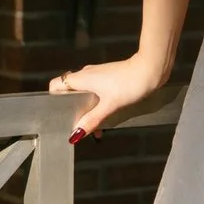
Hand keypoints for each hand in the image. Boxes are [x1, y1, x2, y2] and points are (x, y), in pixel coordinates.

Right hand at [48, 48, 168, 140]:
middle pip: (70, 93)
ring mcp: (98, 76)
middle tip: (78, 127)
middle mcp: (86, 75)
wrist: (150, 70)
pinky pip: (96, 94)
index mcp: (82, 78)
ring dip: (87, 110)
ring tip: (95, 129)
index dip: (53, 98)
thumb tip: (75, 134)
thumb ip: (92, 120)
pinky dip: (96, 106)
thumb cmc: (129, 83)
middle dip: (73, 110)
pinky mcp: (108, 79)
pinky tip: (105, 120)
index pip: (56, 85)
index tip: (59, 114)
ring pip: (84, 95)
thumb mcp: (109, 105)